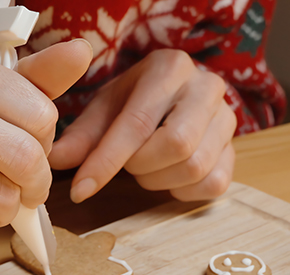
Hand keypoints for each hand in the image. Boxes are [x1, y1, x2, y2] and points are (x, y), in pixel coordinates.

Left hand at [48, 50, 236, 202]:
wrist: (175, 98)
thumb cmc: (136, 101)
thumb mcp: (105, 108)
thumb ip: (82, 135)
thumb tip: (54, 159)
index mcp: (169, 68)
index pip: (139, 122)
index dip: (107, 161)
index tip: (80, 189)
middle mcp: (207, 87)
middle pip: (177, 145)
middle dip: (140, 166)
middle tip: (127, 164)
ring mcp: (228, 119)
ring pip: (195, 167)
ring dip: (159, 179)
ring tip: (145, 167)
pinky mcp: (235, 151)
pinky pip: (212, 185)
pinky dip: (182, 191)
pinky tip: (167, 176)